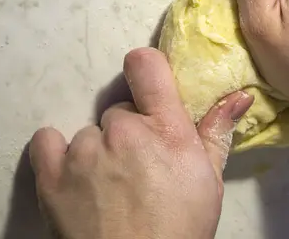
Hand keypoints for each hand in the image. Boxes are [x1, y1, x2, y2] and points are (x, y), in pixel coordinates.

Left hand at [29, 48, 252, 238]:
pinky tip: (75, 173)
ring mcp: (85, 151)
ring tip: (111, 185)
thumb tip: (240, 95)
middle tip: (140, 165)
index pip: (146, 65)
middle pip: (119, 109)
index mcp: (166, 128)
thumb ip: (218, 131)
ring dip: (99, 150)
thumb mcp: (210, 180)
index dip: (146, 70)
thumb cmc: (181, 226)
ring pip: (90, 132)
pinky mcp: (52, 175)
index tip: (148, 87)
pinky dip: (59, 152)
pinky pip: (48, 141)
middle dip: (130, 131)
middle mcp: (123, 131)